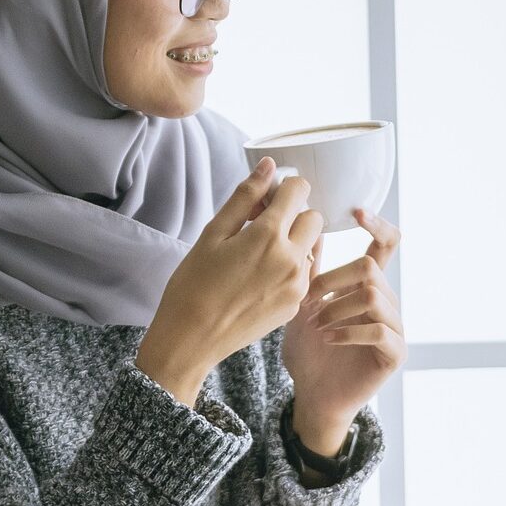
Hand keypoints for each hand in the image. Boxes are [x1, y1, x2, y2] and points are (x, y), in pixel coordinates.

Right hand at [136, 159, 322, 402]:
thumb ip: (245, 197)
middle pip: (314, 218)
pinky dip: (291, 269)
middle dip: (294, 215)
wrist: (191, 340)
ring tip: (259, 257)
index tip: (267, 198)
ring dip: (295, 243)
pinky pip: (305, 274)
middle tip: (263, 226)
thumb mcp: (213, 234)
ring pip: (313, 247)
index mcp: (269, 235)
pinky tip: (261, 280)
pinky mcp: (297, 304)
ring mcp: (298, 284)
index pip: (299, 190)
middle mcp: (292, 258)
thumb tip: (268, 166)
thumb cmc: (193, 284)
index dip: (283, 189)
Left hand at [280, 208, 405, 437]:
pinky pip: (380, 330)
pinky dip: (350, 331)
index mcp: (368, 286)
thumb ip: (310, 270)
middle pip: (371, 268)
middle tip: (308, 298)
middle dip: (335, 279)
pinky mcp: (394, 353)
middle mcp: (387, 302)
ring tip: (316, 324)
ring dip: (338, 307)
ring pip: (374, 295)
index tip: (357, 212)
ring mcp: (394, 327)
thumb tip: (308, 226)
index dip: (377, 224)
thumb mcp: (302, 304)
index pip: (385, 245)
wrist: (312, 396)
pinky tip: (329, 339)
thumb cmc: (308, 351)